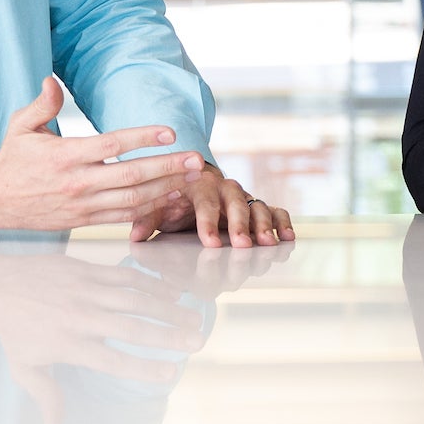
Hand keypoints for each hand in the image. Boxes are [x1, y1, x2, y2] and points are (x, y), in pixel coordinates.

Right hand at [0, 76, 203, 232]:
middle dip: (166, 167)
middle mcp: (76, 182)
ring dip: (165, 189)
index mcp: (64, 156)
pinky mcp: (84, 220)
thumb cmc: (13, 159)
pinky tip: (171, 198)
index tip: (170, 131)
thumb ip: (41, 104)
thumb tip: (52, 80)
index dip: (142, 138)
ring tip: (191, 178)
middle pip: (129, 176)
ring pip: (131, 200)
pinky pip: (122, 217)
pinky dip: (149, 210)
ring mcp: (82, 205)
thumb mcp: (20, 126)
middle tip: (195, 158)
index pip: (111, 145)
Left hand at [0, 240, 207, 423]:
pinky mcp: (88, 270)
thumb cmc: (14, 332)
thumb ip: (45, 397)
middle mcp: (80, 317)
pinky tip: (174, 292)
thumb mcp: (24, 368)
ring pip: (134, 298)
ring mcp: (86, 290)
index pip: (110, 359)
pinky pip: (126, 275)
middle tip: (197, 342)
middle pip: (131, 327)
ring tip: (194, 319)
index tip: (170, 373)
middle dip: (167, 335)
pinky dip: (152, 283)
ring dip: (167, 308)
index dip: (142, 367)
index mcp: (67, 344)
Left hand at [138, 162, 293, 248]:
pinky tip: (288, 237)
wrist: (193, 178)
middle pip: (236, 203)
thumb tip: (134, 236)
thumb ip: (147, 218)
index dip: (208, 224)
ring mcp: (243, 196)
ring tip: (269, 244)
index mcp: (199, 184)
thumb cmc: (175, 197)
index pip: (205, 203)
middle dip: (241, 225)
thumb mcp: (158, 205)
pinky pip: (274, 209)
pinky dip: (283, 221)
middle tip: (244, 245)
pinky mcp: (256, 205)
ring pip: (258, 206)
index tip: (210, 243)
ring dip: (264, 225)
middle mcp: (225, 187)